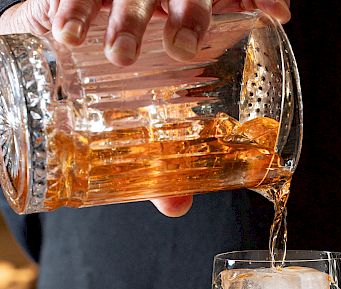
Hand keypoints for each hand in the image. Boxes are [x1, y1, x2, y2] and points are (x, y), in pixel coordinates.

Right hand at [0, 0, 290, 216]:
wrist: (55, 60)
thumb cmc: (116, 93)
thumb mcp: (147, 124)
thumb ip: (165, 162)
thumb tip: (176, 207)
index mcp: (191, 30)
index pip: (232, 1)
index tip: (277, 14)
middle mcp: (161, 6)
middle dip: (191, 13)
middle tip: (183, 52)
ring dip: (130, 19)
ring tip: (120, 56)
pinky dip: (73, 7)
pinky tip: (67, 33)